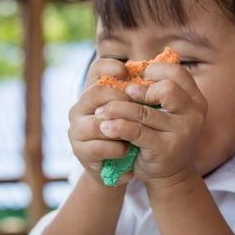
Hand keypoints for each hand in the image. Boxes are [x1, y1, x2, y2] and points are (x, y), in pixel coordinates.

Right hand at [68, 59, 133, 186]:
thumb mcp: (133, 112)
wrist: (118, 167)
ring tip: (135, 135)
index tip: (131, 76)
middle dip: (122, 101)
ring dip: (121, 129)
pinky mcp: (79, 151)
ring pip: (98, 123)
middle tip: (140, 110)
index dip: (114, 67)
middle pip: (96, 93)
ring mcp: (77, 129)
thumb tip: (157, 74)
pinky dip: (116, 149)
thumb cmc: (128, 134)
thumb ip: (137, 94)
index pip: (97, 69)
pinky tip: (126, 150)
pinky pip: (99, 147)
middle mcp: (80, 108)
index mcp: (93, 93)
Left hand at [93, 63, 207, 186]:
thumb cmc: (163, 135)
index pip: (178, 73)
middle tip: (124, 94)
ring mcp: (182, 132)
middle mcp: (193, 114)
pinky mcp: (165, 148)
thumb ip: (157, 91)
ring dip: (118, 109)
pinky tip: (105, 127)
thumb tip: (128, 67)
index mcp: (196, 100)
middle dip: (141, 90)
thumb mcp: (168, 112)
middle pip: (166, 89)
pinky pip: (136, 131)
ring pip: (144, 112)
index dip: (155, 70)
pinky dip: (118, 127)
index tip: (139, 77)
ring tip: (101, 111)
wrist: (171, 174)